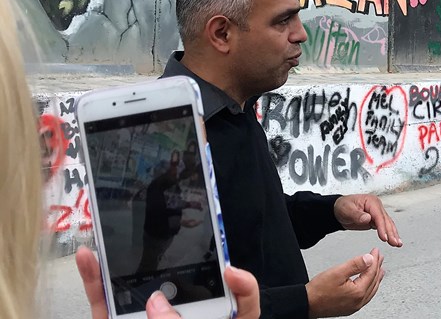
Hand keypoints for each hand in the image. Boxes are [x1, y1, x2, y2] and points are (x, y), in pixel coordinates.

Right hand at [75, 247, 259, 318]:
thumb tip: (156, 304)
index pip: (243, 310)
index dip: (243, 289)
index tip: (232, 272)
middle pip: (186, 295)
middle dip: (171, 268)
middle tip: (160, 238)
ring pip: (141, 299)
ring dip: (125, 270)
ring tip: (112, 241)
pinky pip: (109, 310)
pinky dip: (98, 288)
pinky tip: (89, 260)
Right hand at [305, 248, 383, 317]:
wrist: (308, 304)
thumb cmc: (319, 290)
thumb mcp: (338, 272)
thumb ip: (355, 264)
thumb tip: (370, 259)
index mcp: (358, 292)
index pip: (371, 272)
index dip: (374, 259)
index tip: (376, 251)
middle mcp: (358, 301)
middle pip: (373, 281)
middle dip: (377, 267)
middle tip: (379, 257)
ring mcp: (354, 306)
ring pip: (371, 290)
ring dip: (375, 278)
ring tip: (379, 269)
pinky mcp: (350, 308)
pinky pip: (366, 296)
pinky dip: (370, 286)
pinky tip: (368, 283)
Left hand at [334, 194, 402, 246]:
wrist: (339, 209)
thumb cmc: (343, 207)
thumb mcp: (347, 210)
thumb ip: (357, 215)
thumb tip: (367, 218)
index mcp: (371, 202)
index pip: (379, 216)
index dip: (382, 227)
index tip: (385, 238)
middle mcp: (376, 206)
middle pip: (386, 220)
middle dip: (391, 232)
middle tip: (395, 243)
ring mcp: (377, 212)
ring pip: (388, 224)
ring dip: (393, 234)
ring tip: (398, 243)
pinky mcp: (376, 219)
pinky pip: (385, 226)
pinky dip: (390, 233)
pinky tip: (394, 240)